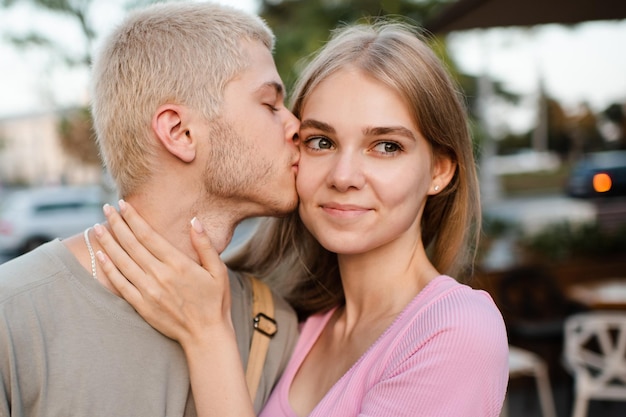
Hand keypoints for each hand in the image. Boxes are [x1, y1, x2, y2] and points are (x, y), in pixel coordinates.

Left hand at [93, 200, 232, 346]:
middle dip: (117, 224)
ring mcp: (148, 291)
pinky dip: (109, 269)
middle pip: (131, 245)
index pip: (148, 235)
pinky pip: (120, 284)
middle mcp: (159, 275)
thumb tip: (194, 220)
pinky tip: (101, 256)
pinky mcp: (142, 305)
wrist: (206, 335)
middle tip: (106, 208)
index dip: (133, 219)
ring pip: (122, 262)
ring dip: (108, 243)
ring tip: (97, 227)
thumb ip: (205, 245)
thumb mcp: (218, 270)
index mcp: (178, 264)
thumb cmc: (215, 301)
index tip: (123, 205)